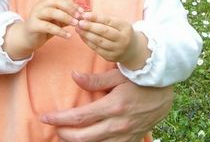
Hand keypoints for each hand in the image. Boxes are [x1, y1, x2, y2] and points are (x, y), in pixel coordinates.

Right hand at [3, 0, 80, 59]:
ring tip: (75, 24)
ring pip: (51, 12)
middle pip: (56, 3)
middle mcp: (39, 6)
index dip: (72, 5)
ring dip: (65, 17)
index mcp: (46, 3)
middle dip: (69, 9)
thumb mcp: (56, 21)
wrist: (27, 38)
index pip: (60, 0)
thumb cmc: (44, 28)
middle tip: (80, 17)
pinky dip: (59, 31)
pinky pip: (48, 27)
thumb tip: (82, 16)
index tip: (83, 12)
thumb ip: (66, 17)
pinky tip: (68, 36)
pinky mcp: (33, 26)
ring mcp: (35, 15)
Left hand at [39, 69, 173, 141]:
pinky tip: (86, 140)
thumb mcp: (118, 76)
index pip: (79, 117)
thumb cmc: (139, 79)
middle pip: (84, 136)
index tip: (44, 117)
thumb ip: (95, 80)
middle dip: (64, 133)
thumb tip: (73, 77)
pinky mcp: (132, 138)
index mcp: (113, 106)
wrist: (165, 92)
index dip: (59, 119)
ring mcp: (125, 135)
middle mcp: (118, 124)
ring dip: (78, 141)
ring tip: (65, 134)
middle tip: (52, 127)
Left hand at [76, 12, 148, 69]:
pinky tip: (82, 36)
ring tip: (78, 28)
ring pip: (99, 41)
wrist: (132, 51)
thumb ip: (104, 20)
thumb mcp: (118, 24)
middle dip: (90, 27)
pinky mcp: (111, 57)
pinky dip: (88, 42)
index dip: (96, 18)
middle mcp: (123, 39)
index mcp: (125, 27)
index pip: (109, 21)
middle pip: (104, 32)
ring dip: (86, 35)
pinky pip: (97, 49)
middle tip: (79, 22)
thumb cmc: (121, 32)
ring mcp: (117, 49)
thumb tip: (86, 15)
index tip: (84, 15)